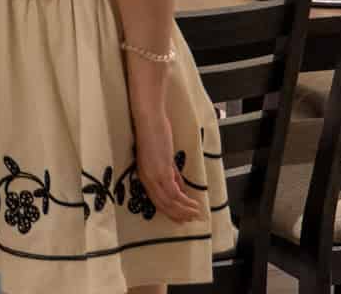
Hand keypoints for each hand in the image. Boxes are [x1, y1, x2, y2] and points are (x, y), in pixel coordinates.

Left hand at [129, 98, 202, 225]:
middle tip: (191, 221)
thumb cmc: (153, 134)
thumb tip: (181, 189)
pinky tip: (193, 204)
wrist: (148, 119)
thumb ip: (172, 174)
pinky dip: (184, 201)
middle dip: (177, 214)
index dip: (170, 212)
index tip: (181, 219)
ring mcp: (153, 175)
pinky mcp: (161, 170)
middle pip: (162, 204)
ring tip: (196, 214)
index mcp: (144, 176)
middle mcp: (146, 179)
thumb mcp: (163, 158)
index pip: (157, 200)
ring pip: (169, 201)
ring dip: (183, 210)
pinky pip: (173, 192)